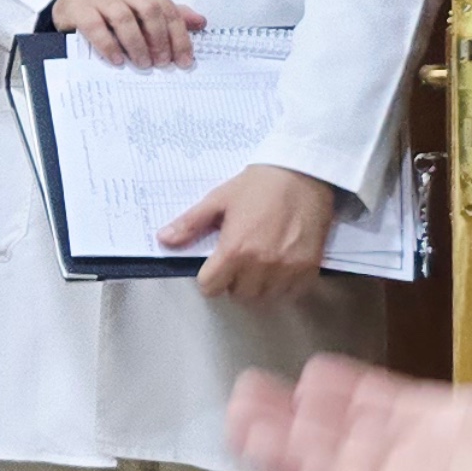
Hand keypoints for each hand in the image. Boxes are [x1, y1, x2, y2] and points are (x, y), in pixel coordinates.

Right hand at [49, 0, 204, 69]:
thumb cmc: (114, 5)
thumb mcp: (143, 5)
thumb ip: (169, 14)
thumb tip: (200, 22)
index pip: (168, 10)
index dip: (179, 37)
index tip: (184, 61)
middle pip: (150, 11)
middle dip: (159, 40)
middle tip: (162, 63)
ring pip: (124, 18)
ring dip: (137, 45)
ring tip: (143, 64)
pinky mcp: (82, 9)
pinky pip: (96, 27)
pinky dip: (108, 45)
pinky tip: (117, 60)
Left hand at [162, 163, 337, 304]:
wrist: (304, 173)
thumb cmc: (260, 184)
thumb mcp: (219, 199)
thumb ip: (191, 224)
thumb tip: (163, 239)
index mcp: (234, 249)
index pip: (210, 287)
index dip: (209, 277)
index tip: (216, 265)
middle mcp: (260, 264)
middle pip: (237, 294)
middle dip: (234, 281)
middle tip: (240, 259)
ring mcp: (286, 269)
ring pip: (264, 297)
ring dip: (258, 286)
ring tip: (260, 263)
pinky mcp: (308, 268)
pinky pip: (291, 293)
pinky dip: (283, 285)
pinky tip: (281, 265)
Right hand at [225, 248, 471, 470]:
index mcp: (444, 418)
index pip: (379, 400)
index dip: (343, 388)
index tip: (310, 370)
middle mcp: (413, 454)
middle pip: (340, 429)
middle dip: (295, 410)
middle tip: (249, 388)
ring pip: (325, 457)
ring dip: (282, 437)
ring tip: (237, 413)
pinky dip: (296, 468)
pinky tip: (261, 446)